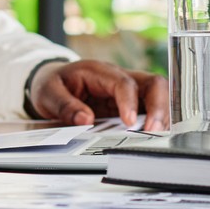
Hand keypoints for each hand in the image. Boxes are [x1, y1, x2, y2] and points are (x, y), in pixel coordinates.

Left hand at [29, 59, 169, 130]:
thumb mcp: (48, 93)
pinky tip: (152, 137)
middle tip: (153, 131)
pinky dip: (156, 122)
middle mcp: (119, 77)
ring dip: (161, 116)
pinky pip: (151, 110)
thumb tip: (86, 120)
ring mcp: (129, 91)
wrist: (54, 82)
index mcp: (99, 71)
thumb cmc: (53, 85)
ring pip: (158, 96)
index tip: (129, 123)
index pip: (124, 82)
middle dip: (158, 107)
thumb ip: (64, 106)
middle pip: (153, 84)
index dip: (129, 102)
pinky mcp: (132, 104)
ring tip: (156, 137)